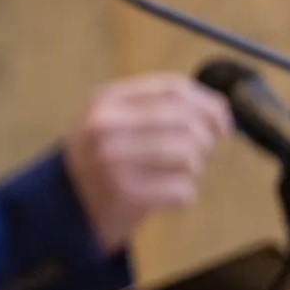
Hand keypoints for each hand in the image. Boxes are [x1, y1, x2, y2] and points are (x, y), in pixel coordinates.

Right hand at [63, 73, 232, 252]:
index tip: (222, 121)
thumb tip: (219, 112)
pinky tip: (163, 192)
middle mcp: (105, 125)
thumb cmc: (103, 156)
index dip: (208, 103)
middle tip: (199, 151)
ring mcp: (114, 160)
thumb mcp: (114, 117)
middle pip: (186, 122)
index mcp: (104, 99)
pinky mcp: (126, 194)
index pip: (173, 88)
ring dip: (194, 168)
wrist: (67, 201)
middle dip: (206, 139)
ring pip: (189, 156)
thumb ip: (156, 105)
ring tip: (175, 172)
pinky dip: (183, 194)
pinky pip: (183, 189)